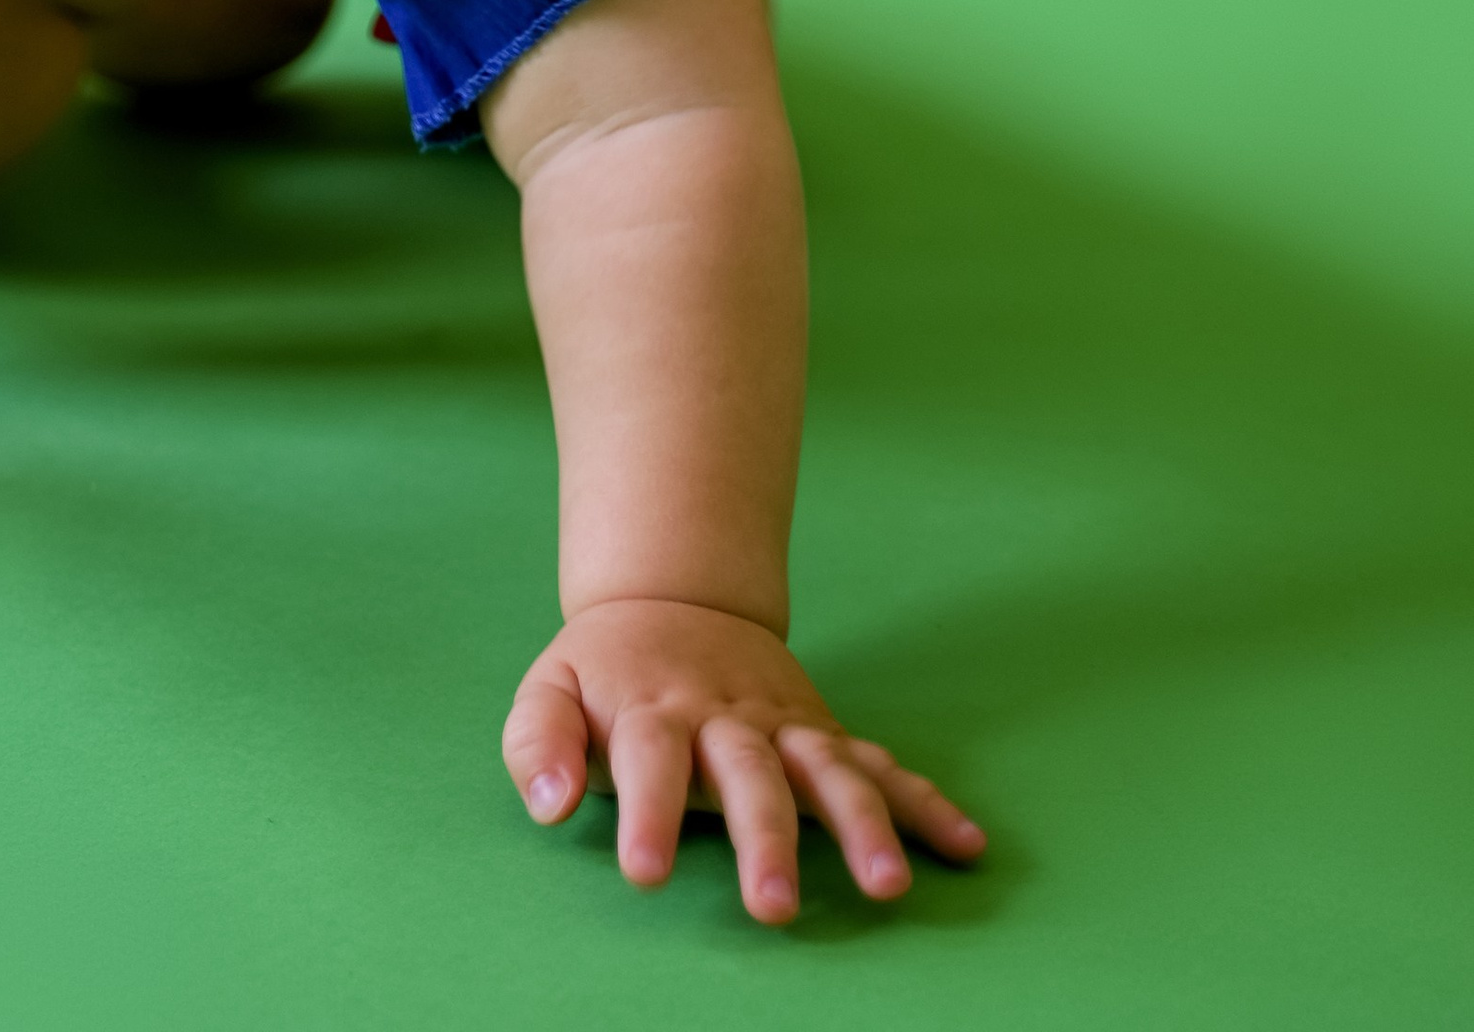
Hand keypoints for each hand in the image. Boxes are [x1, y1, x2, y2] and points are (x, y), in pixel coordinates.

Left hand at [503, 598, 984, 924]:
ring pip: (828, 770)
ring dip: (861, 825)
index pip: (649, 760)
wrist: (674, 598)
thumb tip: (550, 804)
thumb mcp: (550, 691)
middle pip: (748, 773)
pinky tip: (967, 845)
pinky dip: (926, 803)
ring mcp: (782, 724)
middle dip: (763, 839)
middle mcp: (725, 717)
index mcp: (654, 710)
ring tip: (885, 886)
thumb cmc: (606, 671)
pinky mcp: (822, 732)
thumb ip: (539, 744)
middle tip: (772, 907)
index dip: (646, 813)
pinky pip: (880, 765)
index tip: (642, 874)